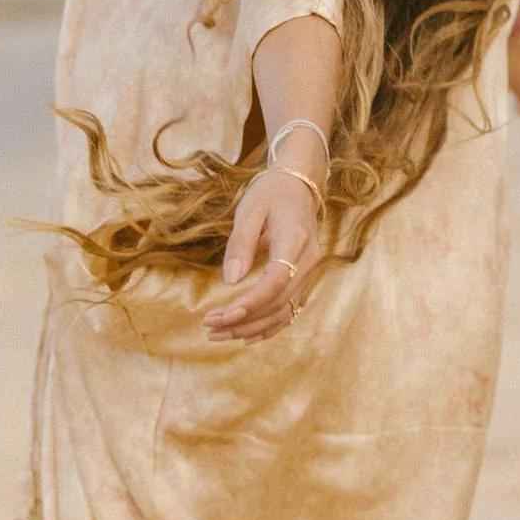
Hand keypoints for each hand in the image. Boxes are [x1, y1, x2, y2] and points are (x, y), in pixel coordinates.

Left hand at [203, 166, 321, 343]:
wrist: (299, 185)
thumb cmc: (271, 193)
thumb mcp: (249, 209)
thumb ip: (241, 244)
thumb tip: (231, 281)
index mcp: (295, 240)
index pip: (276, 281)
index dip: (251, 302)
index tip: (222, 315)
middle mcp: (309, 261)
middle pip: (279, 302)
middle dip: (243, 320)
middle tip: (209, 327)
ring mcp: (311, 272)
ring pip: (285, 312)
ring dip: (252, 328)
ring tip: (219, 334)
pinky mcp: (305, 278)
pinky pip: (290, 309)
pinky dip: (268, 326)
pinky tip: (244, 335)